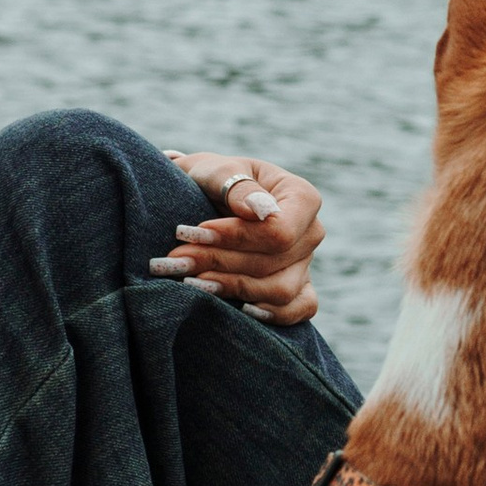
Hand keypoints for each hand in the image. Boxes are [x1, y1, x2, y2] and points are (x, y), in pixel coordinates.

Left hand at [152, 151, 325, 324]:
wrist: (204, 199)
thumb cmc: (212, 179)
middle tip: (175, 258)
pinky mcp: (297, 289)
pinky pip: (298, 310)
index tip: (194, 233)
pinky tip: (237, 309)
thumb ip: (235, 186)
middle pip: (272, 261)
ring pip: (280, 290)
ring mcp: (306, 263)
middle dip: (219, 262)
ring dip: (231, 288)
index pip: (279, 230)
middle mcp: (310, 232)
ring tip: (189, 281)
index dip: (238, 237)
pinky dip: (271, 314)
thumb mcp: (216, 171)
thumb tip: (260, 211)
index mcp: (301, 197)